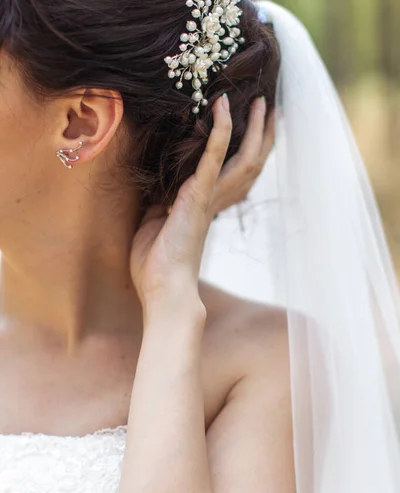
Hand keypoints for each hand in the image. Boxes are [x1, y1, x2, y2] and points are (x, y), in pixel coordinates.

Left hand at [130, 95, 273, 310]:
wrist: (164, 290)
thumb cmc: (157, 265)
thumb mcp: (154, 223)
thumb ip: (160, 201)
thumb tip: (154, 184)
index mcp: (207, 207)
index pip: (236, 174)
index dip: (248, 149)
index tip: (253, 126)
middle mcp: (216, 201)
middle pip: (251, 163)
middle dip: (262, 134)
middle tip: (268, 105)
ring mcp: (209, 198)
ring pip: (244, 158)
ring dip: (252, 127)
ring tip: (257, 99)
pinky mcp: (197, 197)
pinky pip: (213, 157)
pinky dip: (219, 131)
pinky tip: (221, 107)